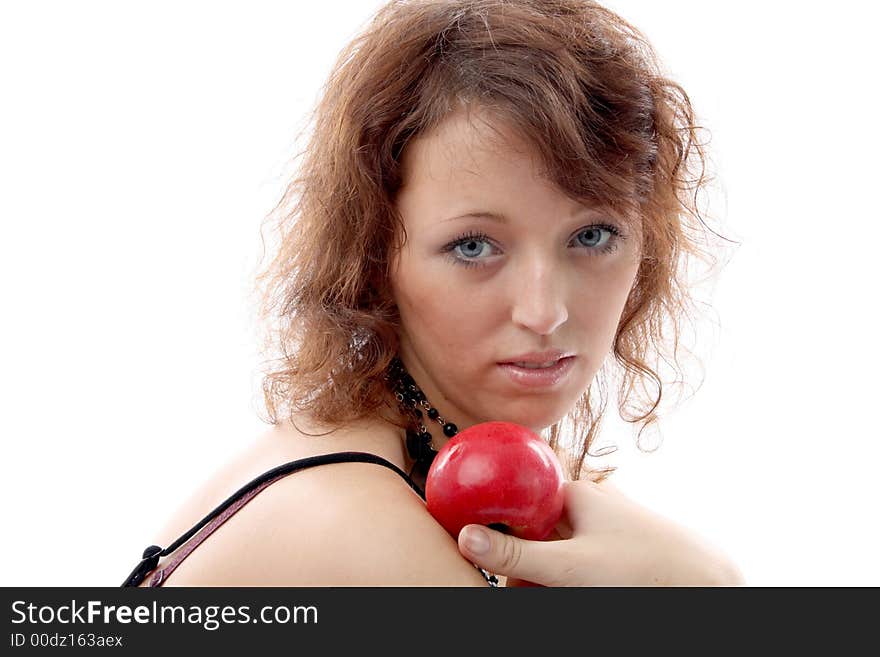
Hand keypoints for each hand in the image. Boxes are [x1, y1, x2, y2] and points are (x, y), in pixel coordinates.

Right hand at [457, 478, 744, 586]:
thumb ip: (515, 554)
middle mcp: (590, 504)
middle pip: (537, 532)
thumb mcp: (569, 566)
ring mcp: (607, 527)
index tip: (489, 556)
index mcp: (574, 494)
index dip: (501, 531)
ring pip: (560, 550)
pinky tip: (575, 591)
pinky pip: (582, 560)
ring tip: (546, 593)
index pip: (520, 503)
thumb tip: (464, 538)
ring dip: (548, 575)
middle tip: (522, 591)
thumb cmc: (640, 568)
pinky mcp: (620, 549)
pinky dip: (570, 577)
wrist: (705, 582)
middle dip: (526, 564)